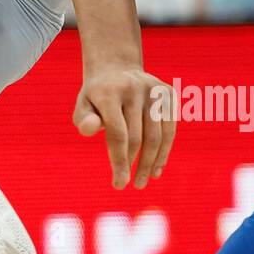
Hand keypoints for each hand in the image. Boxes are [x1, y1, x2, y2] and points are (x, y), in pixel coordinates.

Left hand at [73, 60, 175, 189]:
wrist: (116, 68)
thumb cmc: (97, 97)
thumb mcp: (83, 106)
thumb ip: (83, 121)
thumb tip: (90, 130)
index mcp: (110, 92)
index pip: (117, 133)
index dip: (120, 161)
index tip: (120, 184)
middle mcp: (134, 88)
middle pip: (138, 137)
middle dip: (135, 165)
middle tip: (133, 185)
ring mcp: (154, 89)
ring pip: (157, 135)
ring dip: (152, 163)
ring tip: (144, 181)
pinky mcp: (168, 94)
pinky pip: (170, 128)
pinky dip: (165, 151)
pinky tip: (157, 169)